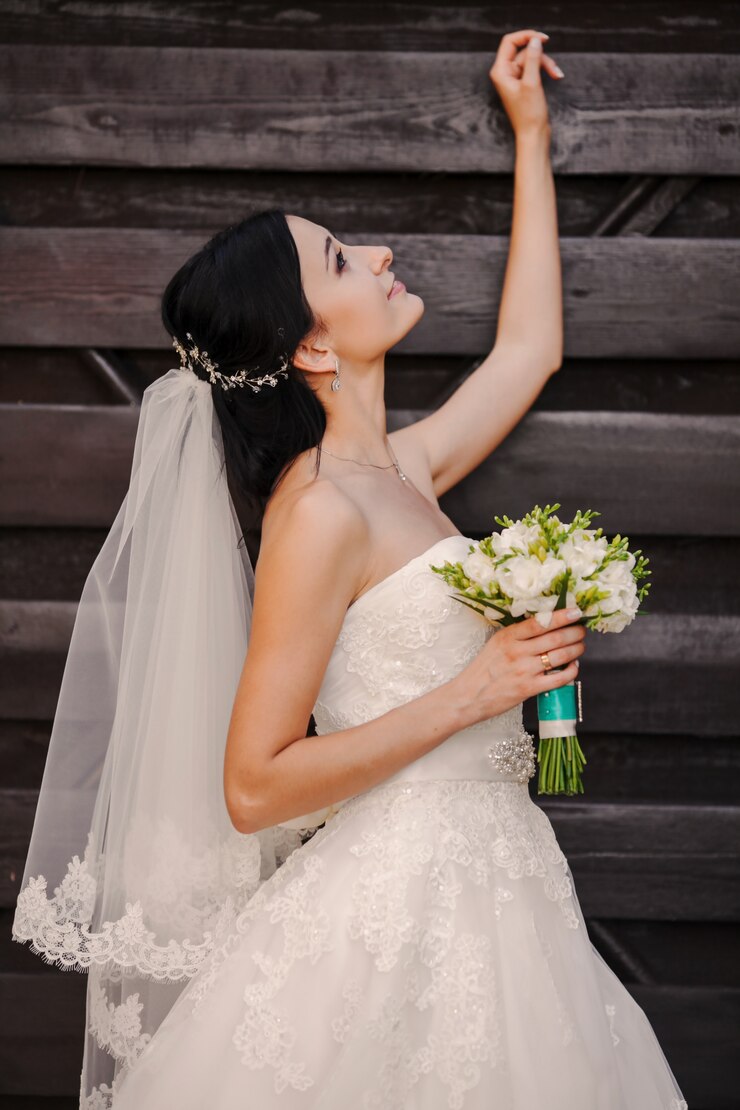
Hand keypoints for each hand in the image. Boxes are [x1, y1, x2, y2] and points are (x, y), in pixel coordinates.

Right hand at [452, 606, 585, 725]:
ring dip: (576, 649)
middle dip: (575, 632)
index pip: (540, 622)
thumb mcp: (496, 644)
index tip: (576, 612)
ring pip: (560, 656)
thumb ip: (517, 635)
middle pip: (555, 637)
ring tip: (580, 646)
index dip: (561, 616)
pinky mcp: (529, 688)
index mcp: (507, 637)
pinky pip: (559, 678)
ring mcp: (524, 670)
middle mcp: (517, 651)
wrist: (468, 696)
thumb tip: (545, 626)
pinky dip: (572, 671)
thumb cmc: (483, 670)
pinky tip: (574, 666)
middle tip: (582, 630)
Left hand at [489, 29, 562, 138]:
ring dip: (546, 64)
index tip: (543, 39)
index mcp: (500, 72)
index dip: (527, 36)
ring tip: (557, 75)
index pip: (510, 42)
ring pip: (532, 60)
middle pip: (524, 51)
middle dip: (540, 56)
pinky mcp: (523, 84)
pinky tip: (557, 76)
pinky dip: (545, 71)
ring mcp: (514, 79)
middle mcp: (505, 73)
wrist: (533, 135)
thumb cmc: (529, 115)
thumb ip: (533, 59)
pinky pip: (534, 69)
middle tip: (553, 67)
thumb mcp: (532, 83)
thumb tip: (535, 40)